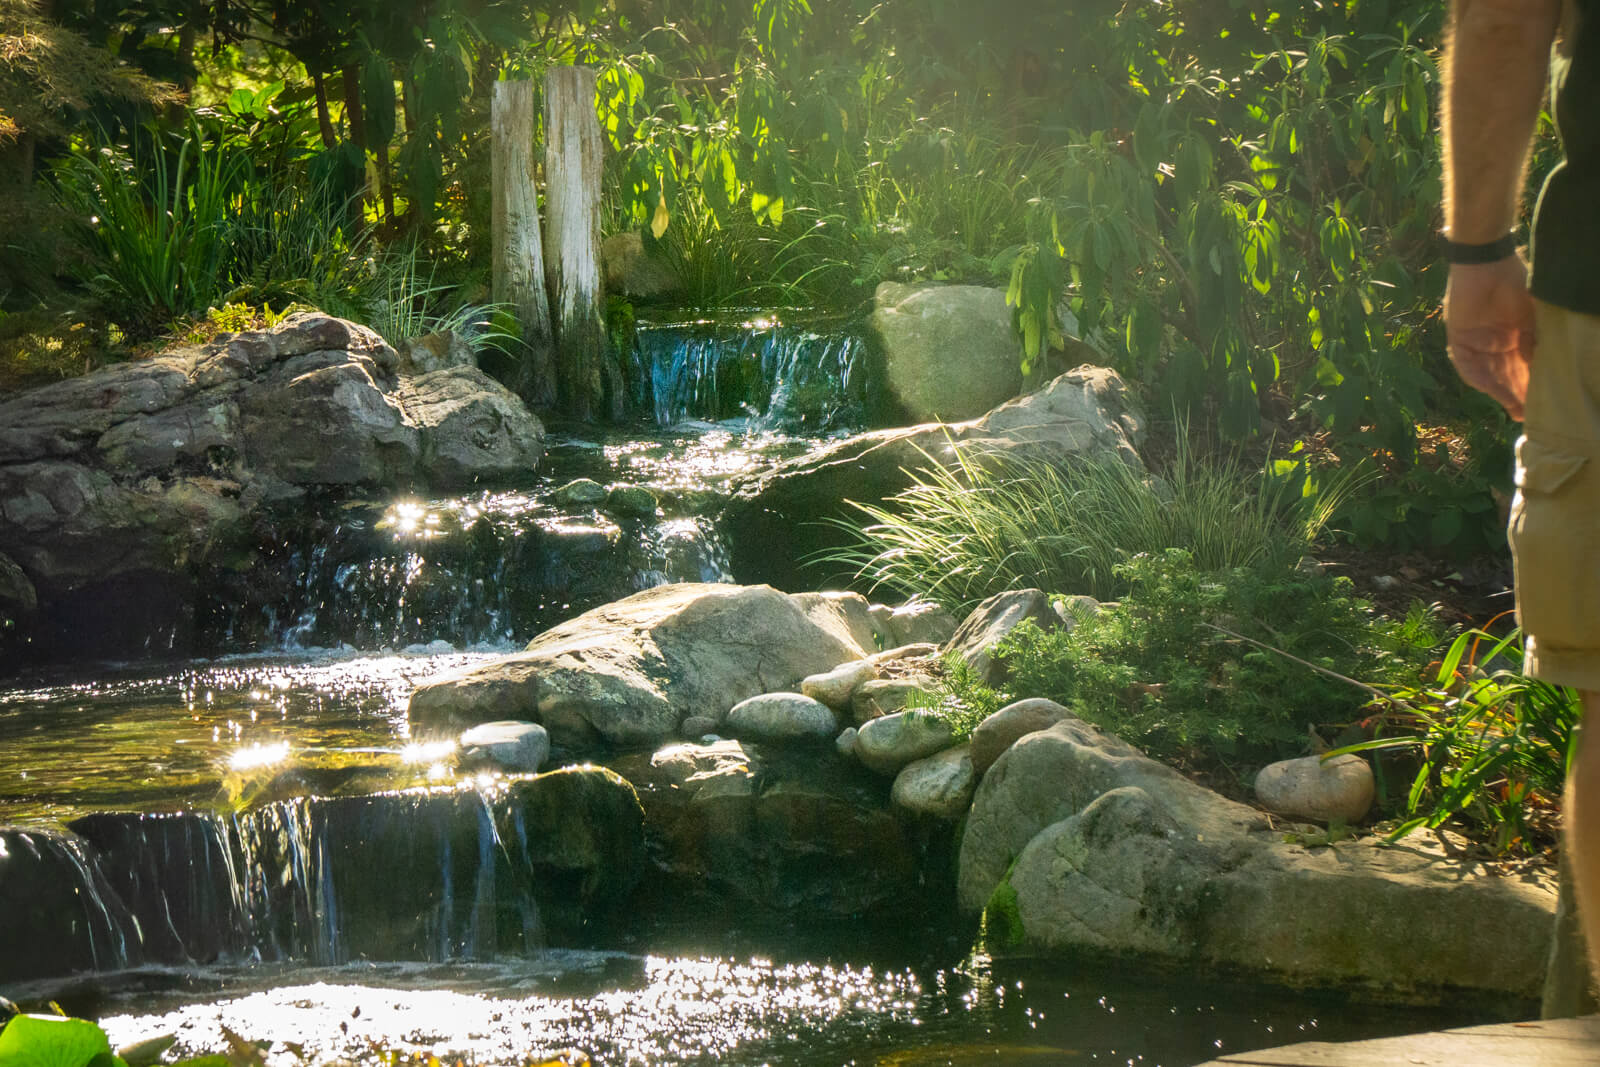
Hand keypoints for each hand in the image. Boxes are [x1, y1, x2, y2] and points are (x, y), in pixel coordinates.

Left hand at [1443, 257, 1534, 420]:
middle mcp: (1495, 345)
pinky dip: (1477, 378)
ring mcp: (1475, 344)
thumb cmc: (1516, 285)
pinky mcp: (1457, 341)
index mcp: (1515, 339)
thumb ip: (1534, 344)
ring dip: (1500, 392)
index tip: (1545, 405)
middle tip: (1531, 415)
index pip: (1524, 369)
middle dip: (1518, 396)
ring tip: (1516, 409)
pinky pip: (1466, 366)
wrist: (1488, 265)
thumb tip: (1542, 373)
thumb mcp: (1532, 319)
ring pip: (1488, 375)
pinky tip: (1489, 390)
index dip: (1532, 387)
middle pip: (1506, 377)